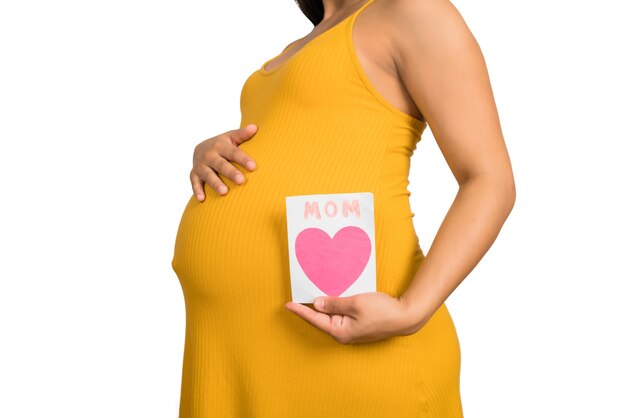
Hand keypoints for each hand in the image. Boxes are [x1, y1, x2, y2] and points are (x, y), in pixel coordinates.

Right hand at [190, 124, 257, 200]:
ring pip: (208, 175)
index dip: (243, 159)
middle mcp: (209, 155)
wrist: (201, 148)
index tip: (253, 167)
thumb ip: (242, 134)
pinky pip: (195, 183)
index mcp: (220, 145)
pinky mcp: (194, 174)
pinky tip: (202, 199)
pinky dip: (197, 191)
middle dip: (231, 172)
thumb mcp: (231, 137)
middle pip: (221, 165)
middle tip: (241, 181)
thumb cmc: (222, 145)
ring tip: (224, 192)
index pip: (233, 153)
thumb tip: (255, 127)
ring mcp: (201, 165)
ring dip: (215, 183)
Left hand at [284, 291, 426, 344]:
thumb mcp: (355, 303)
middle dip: (311, 308)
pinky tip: (333, 298)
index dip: (301, 311)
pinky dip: (336, 307)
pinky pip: (342, 316)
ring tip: (313, 295)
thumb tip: (317, 304)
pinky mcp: (360, 326)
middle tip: (298, 296)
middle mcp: (344, 334)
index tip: (287, 304)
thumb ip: (334, 304)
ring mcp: (352, 331)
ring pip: (333, 317)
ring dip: (324, 306)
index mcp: (340, 331)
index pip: (315, 319)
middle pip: (322, 319)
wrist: (405, 317)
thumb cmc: (382, 311)